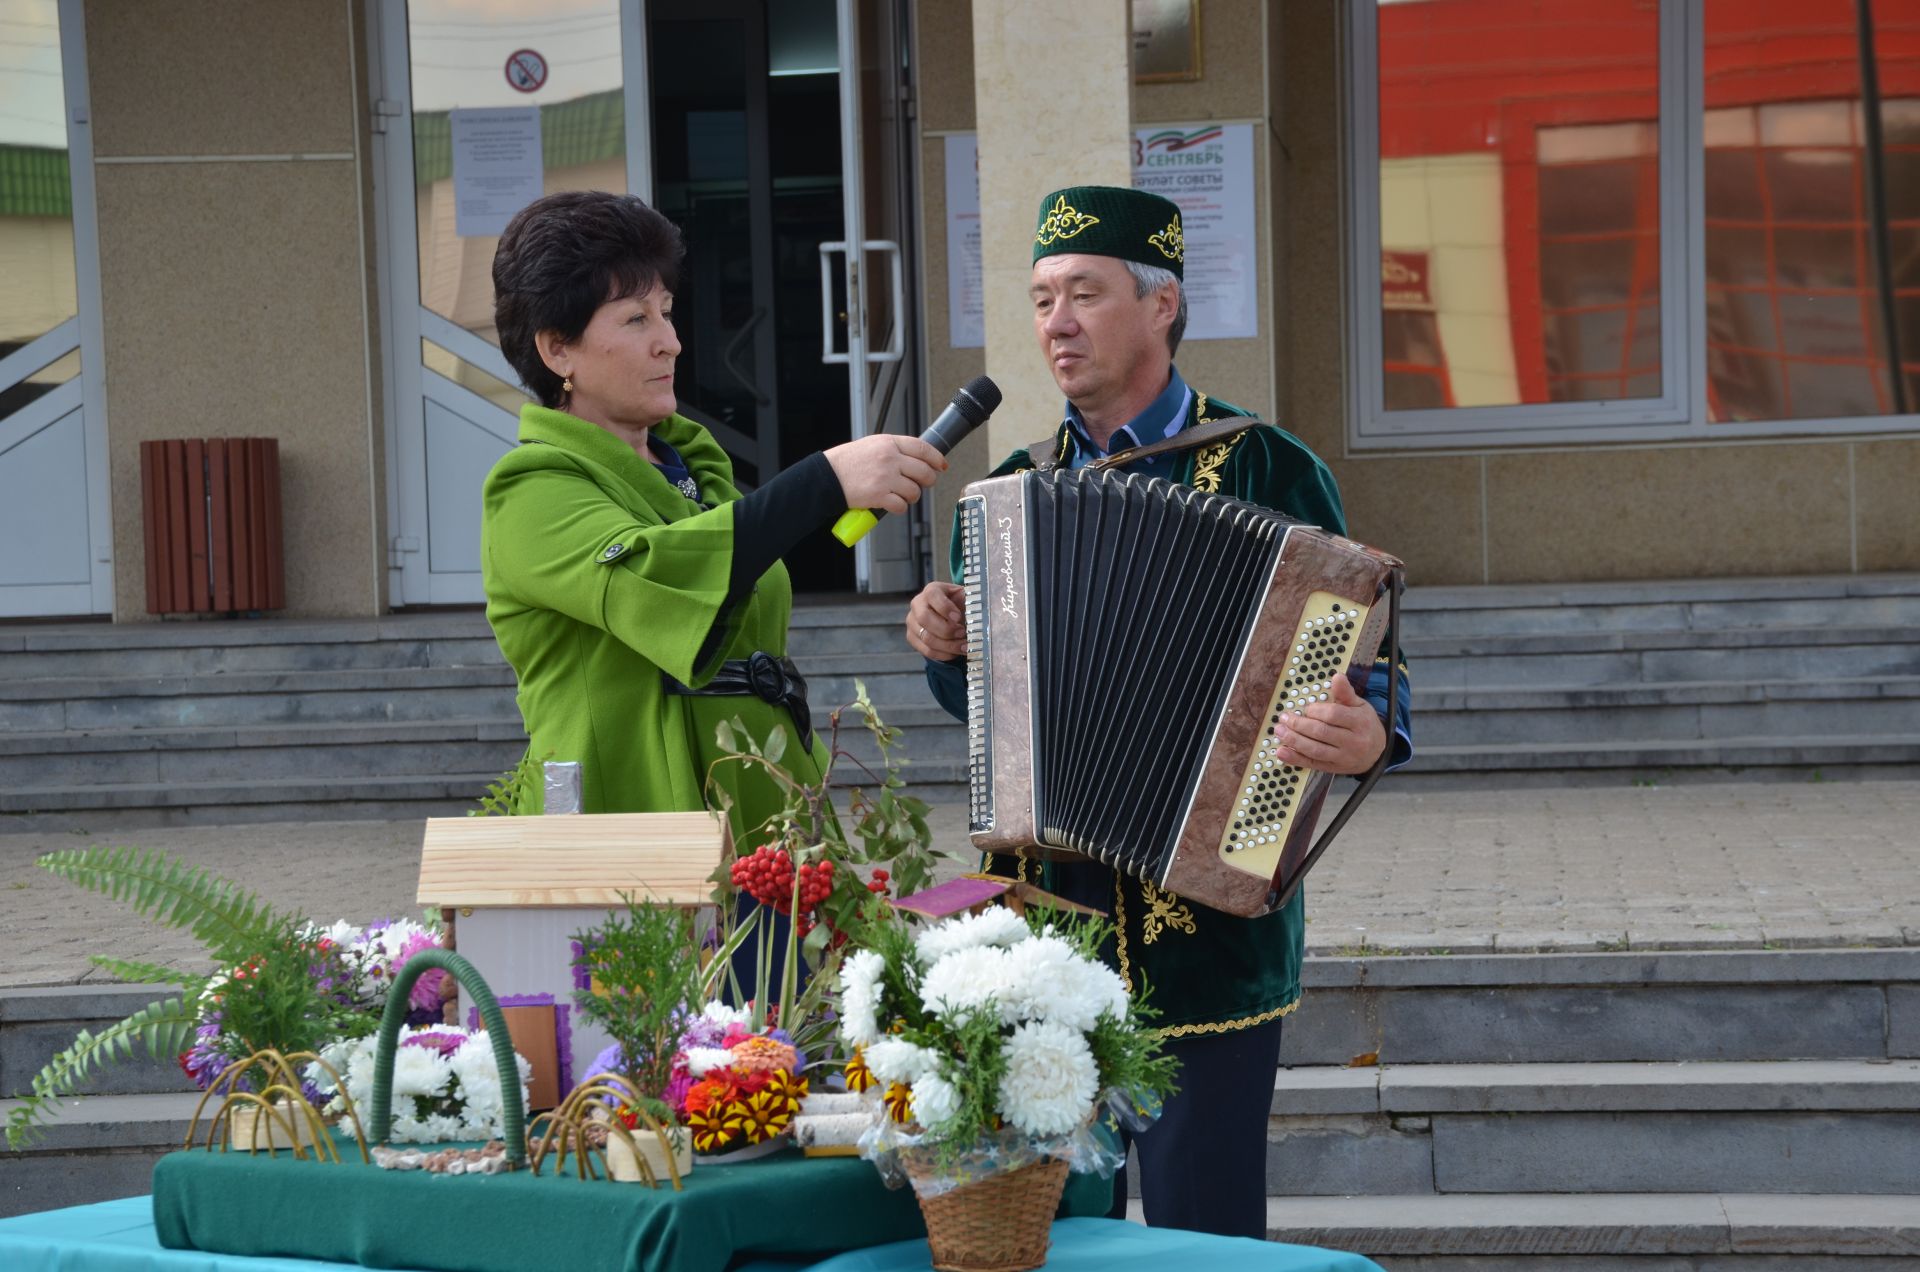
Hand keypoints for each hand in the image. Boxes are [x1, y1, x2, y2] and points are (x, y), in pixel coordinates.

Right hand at [824, 434, 945, 515]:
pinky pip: (901, 505)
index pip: (922, 448)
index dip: (936, 458)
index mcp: (889, 443)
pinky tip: (891, 504)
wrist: (827, 477)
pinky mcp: (879, 496)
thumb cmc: (847, 462)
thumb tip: (915, 458)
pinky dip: (900, 508)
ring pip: (914, 491)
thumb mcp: (871, 445)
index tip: (941, 465)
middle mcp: (890, 459)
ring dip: (911, 497)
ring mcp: (885, 478)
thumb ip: (893, 449)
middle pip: (924, 472)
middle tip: (921, 484)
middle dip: (927, 481)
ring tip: (901, 495)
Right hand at [906, 582, 966, 659]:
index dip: (945, 607)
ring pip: (926, 637)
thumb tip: (979, 611)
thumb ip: (970, 602)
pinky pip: (927, 650)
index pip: (932, 595)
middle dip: (946, 629)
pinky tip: (956, 652)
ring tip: (964, 646)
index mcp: (932, 590)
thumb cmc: (959, 605)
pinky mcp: (912, 638)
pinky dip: (944, 654)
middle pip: (924, 618)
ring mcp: (912, 622)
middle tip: (962, 633)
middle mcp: (917, 604)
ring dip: (948, 645)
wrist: (950, 617)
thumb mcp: (965, 598)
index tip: (958, 617)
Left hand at [1271, 671, 1386, 775]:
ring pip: (1315, 750)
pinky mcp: (1334, 768)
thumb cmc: (1364, 724)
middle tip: (1284, 718)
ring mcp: (1343, 758)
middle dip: (1299, 725)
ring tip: (1279, 731)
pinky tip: (1281, 752)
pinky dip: (1295, 758)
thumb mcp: (1359, 706)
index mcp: (1360, 722)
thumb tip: (1337, 676)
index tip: (1306, 708)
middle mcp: (1353, 742)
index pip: (1334, 715)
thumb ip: (1345, 693)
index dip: (1316, 710)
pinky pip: (1312, 764)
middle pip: (1321, 732)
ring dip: (1294, 740)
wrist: (1377, 752)